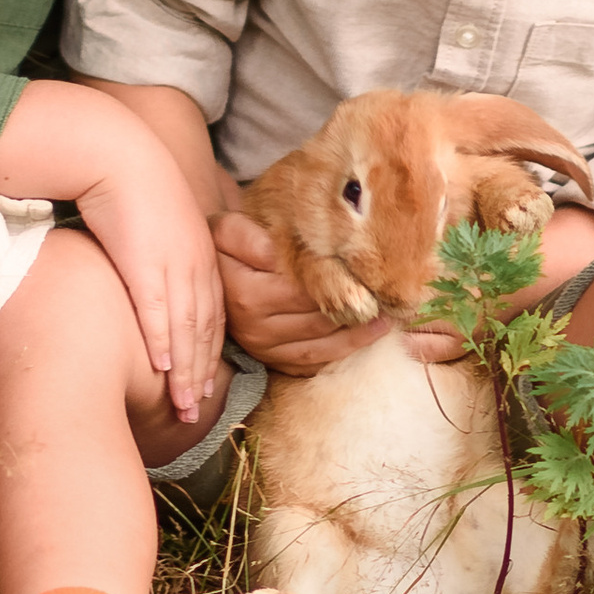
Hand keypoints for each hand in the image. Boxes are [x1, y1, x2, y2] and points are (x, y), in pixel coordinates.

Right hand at [75, 161, 224, 422]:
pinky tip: (161, 369)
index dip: (211, 353)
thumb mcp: (161, 223)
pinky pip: (156, 311)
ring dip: (187, 371)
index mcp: (202, 255)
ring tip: (185, 406)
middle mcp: (195, 265)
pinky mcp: (144, 263)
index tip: (208, 384)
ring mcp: (172, 265)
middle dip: (203, 374)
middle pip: (205, 331)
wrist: (118, 154)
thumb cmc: (133, 185)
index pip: (212, 315)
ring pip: (186, 329)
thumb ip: (165, 253)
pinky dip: (161, 342)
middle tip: (200, 411)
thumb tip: (154, 274)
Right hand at [213, 211, 390, 374]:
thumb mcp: (226, 229)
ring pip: (322, 347)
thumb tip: (279, 254)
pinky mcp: (273, 362)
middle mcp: (256, 328)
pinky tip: (367, 338)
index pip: (304, 290)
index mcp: (246, 294)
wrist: (202, 277)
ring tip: (389, 318)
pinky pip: (313, 364)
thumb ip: (251, 236)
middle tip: (392, 297)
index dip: (339, 281)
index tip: (370, 272)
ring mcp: (265, 349)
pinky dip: (342, 353)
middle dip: (356, 308)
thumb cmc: (221, 247)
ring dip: (359, 335)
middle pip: (319, 320)